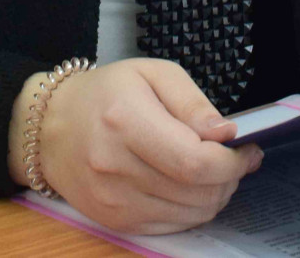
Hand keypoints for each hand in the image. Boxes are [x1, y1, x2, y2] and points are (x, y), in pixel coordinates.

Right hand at [10, 58, 262, 234]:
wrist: (52, 127)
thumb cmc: (106, 94)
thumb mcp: (152, 74)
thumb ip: (193, 102)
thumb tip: (226, 133)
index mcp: (126, 121)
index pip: (195, 162)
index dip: (232, 162)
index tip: (247, 149)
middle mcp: (115, 165)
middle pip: (197, 192)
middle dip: (229, 178)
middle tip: (234, 159)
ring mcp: (113, 199)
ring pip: (190, 214)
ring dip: (214, 196)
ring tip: (211, 171)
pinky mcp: (114, 220)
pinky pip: (172, 225)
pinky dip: (190, 209)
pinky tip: (187, 186)